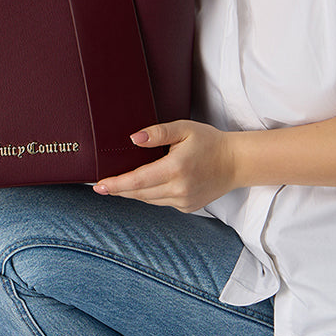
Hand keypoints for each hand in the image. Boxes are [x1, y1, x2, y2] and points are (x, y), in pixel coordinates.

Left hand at [93, 121, 238, 212]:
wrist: (236, 163)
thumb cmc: (210, 142)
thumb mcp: (184, 129)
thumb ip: (158, 133)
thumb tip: (133, 139)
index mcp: (175, 168)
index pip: (137, 180)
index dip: (115, 184)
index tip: (99, 185)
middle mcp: (179, 189)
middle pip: (138, 193)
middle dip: (119, 189)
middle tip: (102, 186)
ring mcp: (184, 201)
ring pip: (149, 200)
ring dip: (134, 192)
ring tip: (122, 183)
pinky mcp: (187, 207)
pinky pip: (161, 202)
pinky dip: (151, 195)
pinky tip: (150, 185)